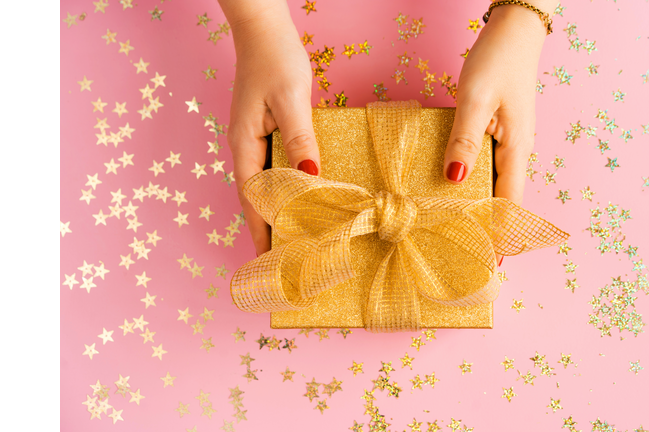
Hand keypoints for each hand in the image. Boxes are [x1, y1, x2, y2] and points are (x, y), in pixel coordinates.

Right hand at [219, 0, 320, 256]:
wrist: (263, 31)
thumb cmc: (275, 60)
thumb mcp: (290, 99)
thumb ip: (299, 137)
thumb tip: (310, 174)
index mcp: (244, 145)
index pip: (253, 200)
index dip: (262, 231)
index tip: (271, 261)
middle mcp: (245, 148)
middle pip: (257, 199)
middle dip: (270, 229)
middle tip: (289, 259)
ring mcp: (254, 141)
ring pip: (266, 186)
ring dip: (279, 212)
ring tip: (298, 239)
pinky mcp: (266, 133)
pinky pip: (275, 170)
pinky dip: (287, 189)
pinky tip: (302, 198)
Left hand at [443, 3, 553, 265]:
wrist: (514, 32)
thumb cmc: (498, 62)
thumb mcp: (475, 100)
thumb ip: (464, 140)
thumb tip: (454, 180)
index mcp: (517, 150)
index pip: (509, 204)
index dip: (500, 235)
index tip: (491, 265)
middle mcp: (515, 152)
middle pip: (502, 200)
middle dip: (488, 229)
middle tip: (465, 256)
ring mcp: (507, 143)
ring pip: (493, 185)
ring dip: (478, 208)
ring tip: (456, 233)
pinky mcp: (496, 133)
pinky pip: (485, 167)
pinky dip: (472, 184)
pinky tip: (452, 190)